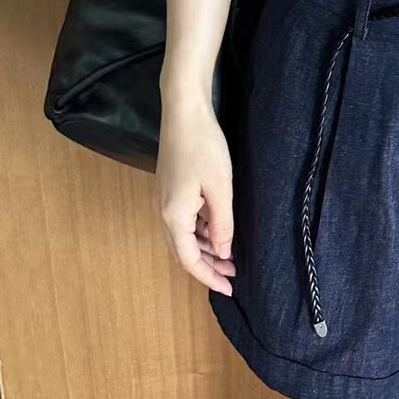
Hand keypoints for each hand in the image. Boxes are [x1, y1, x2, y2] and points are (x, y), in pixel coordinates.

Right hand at [154, 93, 235, 295]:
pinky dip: (201, 232)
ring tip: (231, 255)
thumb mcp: (220, 189)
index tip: (229, 289)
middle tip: (233, 276)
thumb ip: (223, 224)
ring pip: (184, 237)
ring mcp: (166, 199)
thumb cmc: (203, 146)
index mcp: (175, 216)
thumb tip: (225, 252)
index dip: (209, 277)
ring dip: (206, 249)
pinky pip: (184, 221)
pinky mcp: (171, 189)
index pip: (189, 260)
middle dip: (208, 267)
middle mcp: (165, 211)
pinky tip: (219, 230)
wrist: (183, 110)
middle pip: (184, 252)